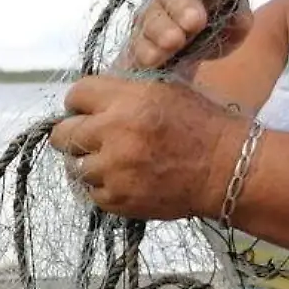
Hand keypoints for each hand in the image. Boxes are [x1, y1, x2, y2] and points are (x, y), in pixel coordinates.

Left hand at [48, 75, 247, 220]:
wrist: (226, 169)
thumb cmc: (200, 124)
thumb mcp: (163, 90)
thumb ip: (122, 92)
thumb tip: (88, 101)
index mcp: (126, 99)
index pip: (75, 95)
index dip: (80, 103)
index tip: (87, 110)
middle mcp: (114, 132)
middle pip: (62, 134)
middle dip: (73, 134)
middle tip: (89, 138)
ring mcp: (113, 169)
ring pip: (74, 166)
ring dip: (88, 163)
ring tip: (110, 161)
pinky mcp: (118, 198)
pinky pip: (91, 192)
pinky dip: (103, 187)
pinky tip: (122, 179)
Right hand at [120, 0, 251, 71]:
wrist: (176, 55)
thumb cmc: (210, 32)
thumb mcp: (232, 29)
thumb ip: (238, 21)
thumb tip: (238, 19)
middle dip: (183, 5)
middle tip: (195, 21)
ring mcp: (151, 15)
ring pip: (153, 17)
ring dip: (163, 29)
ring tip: (175, 41)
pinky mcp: (137, 41)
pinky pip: (138, 44)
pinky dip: (147, 51)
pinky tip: (154, 58)